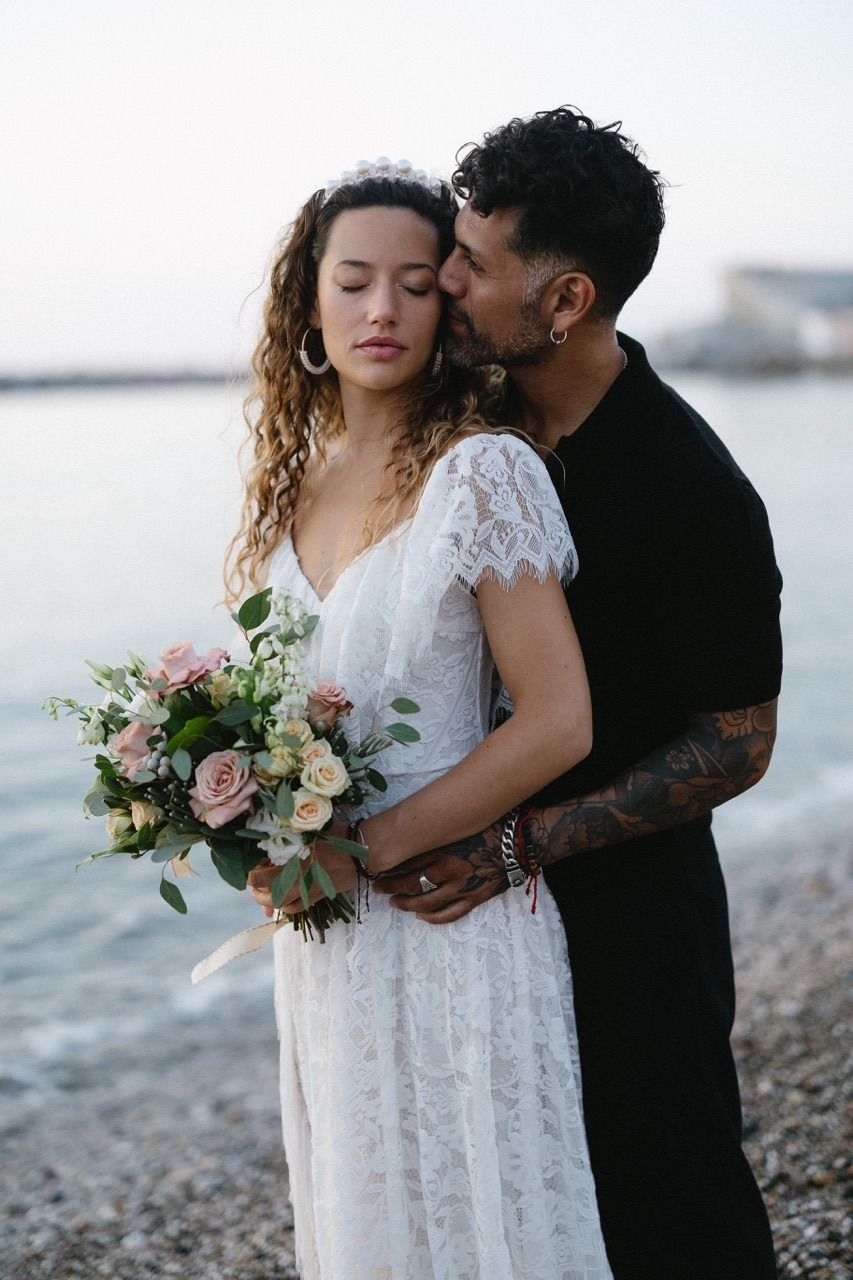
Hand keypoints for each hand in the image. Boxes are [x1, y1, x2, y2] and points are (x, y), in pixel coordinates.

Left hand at [248, 824, 358, 916]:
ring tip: (267, 894)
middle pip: (268, 897)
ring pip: (283, 906)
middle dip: (257, 892)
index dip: (252, 873)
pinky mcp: (320, 895)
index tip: (255, 864)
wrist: (364, 851)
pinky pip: (299, 907)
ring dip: (271, 902)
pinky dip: (288, 906)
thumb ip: (290, 839)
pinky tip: (288, 899)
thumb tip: (273, 845)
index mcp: (290, 866)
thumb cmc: (338, 835)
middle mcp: (297, 883)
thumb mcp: (309, 831)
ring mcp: (309, 892)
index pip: (258, 878)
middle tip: (254, 884)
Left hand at [372, 820, 507, 922]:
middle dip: (392, 886)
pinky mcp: (476, 897)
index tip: (376, 869)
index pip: (408, 861)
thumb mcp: (455, 827)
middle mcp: (451, 868)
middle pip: (412, 883)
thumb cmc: (487, 828)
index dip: (389, 868)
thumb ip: (433, 835)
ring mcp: (463, 886)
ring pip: (427, 902)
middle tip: (379, 888)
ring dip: (407, 904)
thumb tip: (406, 841)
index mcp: (444, 847)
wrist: (518, 841)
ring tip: (395, 902)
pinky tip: (421, 916)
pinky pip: (451, 914)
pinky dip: (434, 917)